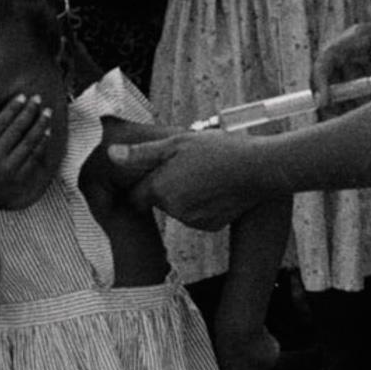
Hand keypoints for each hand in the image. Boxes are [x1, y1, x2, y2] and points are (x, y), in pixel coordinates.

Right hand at [0, 94, 53, 211]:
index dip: (12, 109)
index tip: (22, 96)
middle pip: (16, 131)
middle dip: (29, 113)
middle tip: (38, 98)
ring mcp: (7, 170)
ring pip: (28, 143)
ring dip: (39, 126)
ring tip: (47, 113)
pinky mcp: (17, 179)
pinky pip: (33, 158)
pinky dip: (41, 145)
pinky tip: (47, 133)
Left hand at [107, 131, 267, 228]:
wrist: (258, 169)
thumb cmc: (219, 151)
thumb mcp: (177, 143)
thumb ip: (141, 154)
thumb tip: (112, 155)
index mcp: (160, 189)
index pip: (135, 196)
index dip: (141, 183)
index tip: (152, 171)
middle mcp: (173, 210)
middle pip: (158, 200)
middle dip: (166, 184)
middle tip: (186, 163)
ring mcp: (192, 221)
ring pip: (177, 208)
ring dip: (184, 193)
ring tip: (204, 172)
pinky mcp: (210, 226)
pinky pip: (196, 215)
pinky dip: (201, 204)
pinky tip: (215, 187)